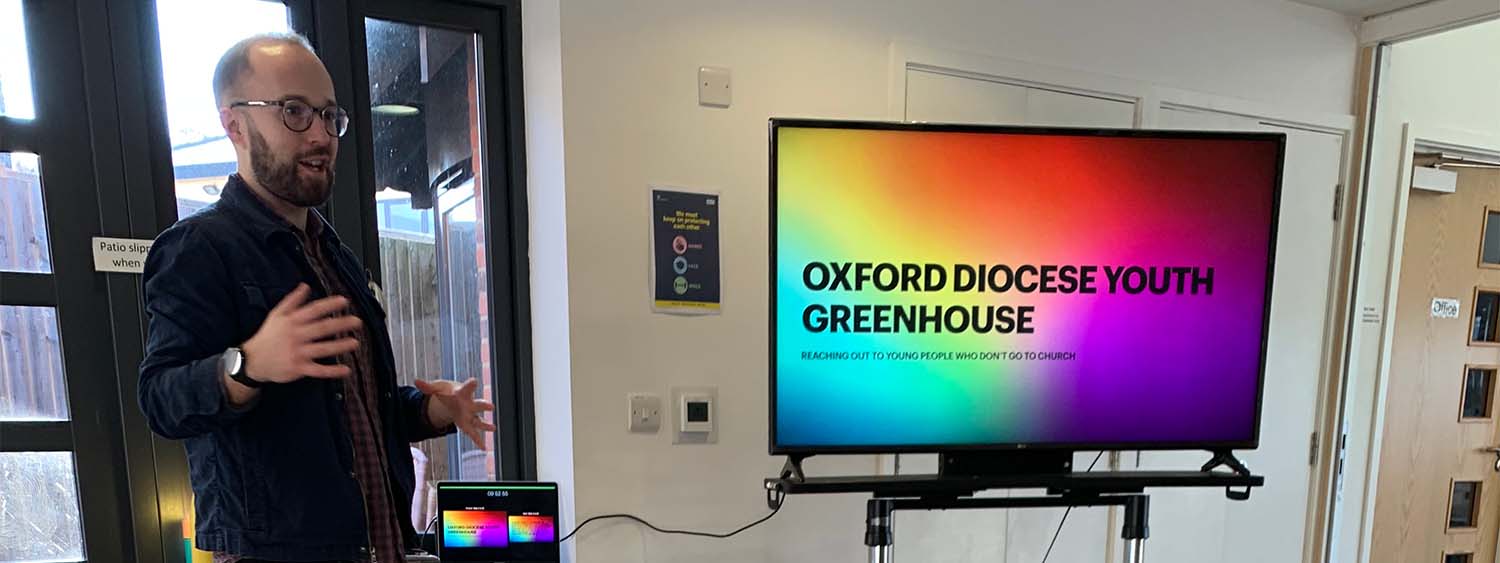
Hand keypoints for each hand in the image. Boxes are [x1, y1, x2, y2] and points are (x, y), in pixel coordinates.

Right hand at [242, 283, 361, 383]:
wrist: (252, 360)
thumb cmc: (268, 336)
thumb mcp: (276, 315)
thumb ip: (292, 300)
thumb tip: (305, 286)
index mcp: (292, 321)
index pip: (313, 310)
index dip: (329, 305)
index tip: (344, 301)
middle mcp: (296, 336)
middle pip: (321, 328)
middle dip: (340, 324)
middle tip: (357, 321)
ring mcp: (297, 353)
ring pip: (322, 349)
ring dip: (339, 346)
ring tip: (355, 343)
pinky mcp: (298, 368)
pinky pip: (318, 370)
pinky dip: (332, 371)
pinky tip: (346, 370)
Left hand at [415, 378, 496, 448]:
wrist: (454, 398)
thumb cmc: (447, 392)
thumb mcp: (437, 388)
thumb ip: (428, 387)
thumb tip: (416, 381)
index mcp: (462, 393)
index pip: (467, 388)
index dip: (470, 385)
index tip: (474, 381)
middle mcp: (469, 404)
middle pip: (478, 405)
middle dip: (484, 406)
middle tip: (491, 406)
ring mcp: (470, 415)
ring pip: (478, 420)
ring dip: (485, 425)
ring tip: (493, 428)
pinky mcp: (468, 424)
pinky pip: (474, 433)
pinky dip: (478, 441)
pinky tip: (483, 448)